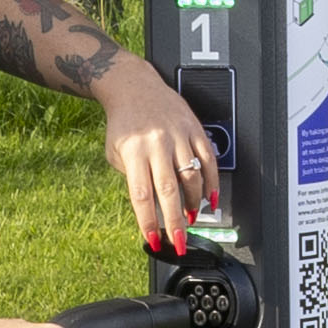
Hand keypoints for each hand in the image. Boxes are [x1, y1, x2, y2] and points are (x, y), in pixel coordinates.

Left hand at [95, 70, 221, 251]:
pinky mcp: (194, 129)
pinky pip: (208, 160)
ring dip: (193, 204)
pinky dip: (212, 182)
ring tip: (190, 219)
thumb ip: (132, 178)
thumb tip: (150, 208)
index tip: (154, 239)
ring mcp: (178, 136)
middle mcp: (157, 143)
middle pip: (168, 191)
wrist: (134, 86)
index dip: (149, 221)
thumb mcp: (116, 153)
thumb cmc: (124, 123)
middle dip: (175, 221)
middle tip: (179, 241)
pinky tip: (210, 198)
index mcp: (134, 151)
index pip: (142, 195)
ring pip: (191, 177)